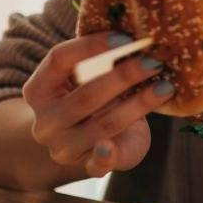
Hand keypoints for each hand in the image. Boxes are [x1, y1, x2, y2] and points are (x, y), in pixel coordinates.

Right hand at [21, 33, 171, 178]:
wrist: (90, 141)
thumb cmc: (94, 98)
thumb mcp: (87, 78)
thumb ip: (98, 61)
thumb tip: (134, 36)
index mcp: (39, 90)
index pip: (59, 60)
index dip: (92, 46)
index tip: (127, 38)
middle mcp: (45, 121)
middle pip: (85, 95)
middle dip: (123, 77)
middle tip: (153, 62)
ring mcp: (63, 148)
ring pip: (102, 124)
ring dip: (138, 105)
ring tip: (164, 87)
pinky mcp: (87, 167)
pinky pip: (96, 165)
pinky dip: (104, 157)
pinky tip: (111, 147)